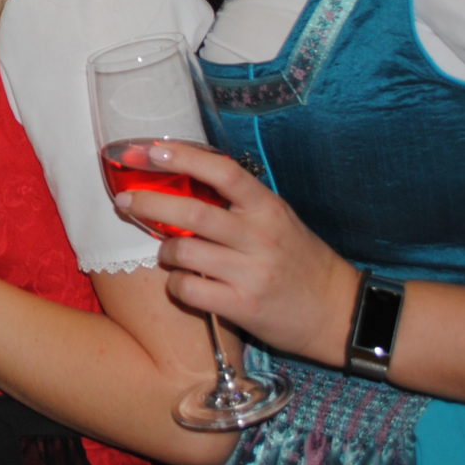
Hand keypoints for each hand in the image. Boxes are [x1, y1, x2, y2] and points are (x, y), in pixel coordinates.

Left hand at [118, 141, 358, 367]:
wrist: (340, 314)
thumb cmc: (301, 262)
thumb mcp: (279, 221)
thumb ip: (240, 205)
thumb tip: (187, 181)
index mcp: (268, 209)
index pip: (223, 172)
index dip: (184, 156)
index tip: (152, 150)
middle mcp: (260, 237)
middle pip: (192, 213)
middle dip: (149, 204)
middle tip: (124, 201)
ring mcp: (251, 273)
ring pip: (184, 253)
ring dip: (165, 252)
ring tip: (169, 254)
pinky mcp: (243, 307)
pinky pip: (189, 290)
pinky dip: (176, 285)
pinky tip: (183, 284)